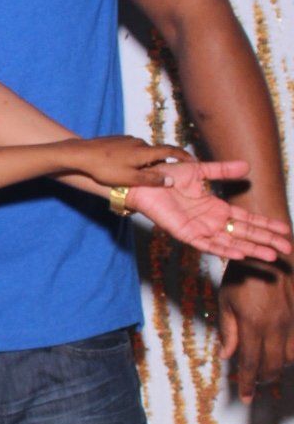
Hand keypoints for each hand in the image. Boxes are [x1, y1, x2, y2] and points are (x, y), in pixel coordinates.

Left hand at [72, 134, 191, 187]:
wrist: (81, 154)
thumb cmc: (105, 169)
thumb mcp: (130, 178)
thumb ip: (151, 179)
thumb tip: (171, 180)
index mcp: (145, 151)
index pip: (170, 150)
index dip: (184, 155)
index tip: (193, 160)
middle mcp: (139, 142)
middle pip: (156, 152)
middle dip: (161, 162)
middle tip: (162, 175)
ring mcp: (127, 139)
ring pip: (142, 151)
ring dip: (146, 161)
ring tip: (140, 174)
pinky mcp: (117, 140)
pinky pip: (131, 149)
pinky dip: (134, 158)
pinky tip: (124, 167)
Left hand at [126, 160, 293, 265]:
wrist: (144, 180)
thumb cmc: (168, 176)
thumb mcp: (200, 170)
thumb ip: (223, 170)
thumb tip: (247, 167)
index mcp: (216, 209)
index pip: (247, 220)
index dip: (266, 225)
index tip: (284, 230)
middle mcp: (210, 222)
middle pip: (244, 234)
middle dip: (266, 241)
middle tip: (287, 249)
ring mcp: (199, 229)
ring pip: (230, 243)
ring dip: (251, 249)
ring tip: (271, 256)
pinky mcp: (184, 233)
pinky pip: (207, 245)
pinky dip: (223, 249)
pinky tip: (239, 254)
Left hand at [217, 263, 293, 404]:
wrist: (270, 252)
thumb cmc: (243, 274)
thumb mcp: (226, 301)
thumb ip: (228, 330)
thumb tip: (227, 356)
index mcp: (254, 325)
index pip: (251, 364)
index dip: (248, 384)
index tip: (245, 397)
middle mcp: (277, 326)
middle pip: (273, 366)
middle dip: (263, 379)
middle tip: (255, 384)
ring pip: (291, 357)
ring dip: (279, 366)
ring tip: (268, 367)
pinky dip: (291, 352)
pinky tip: (283, 353)